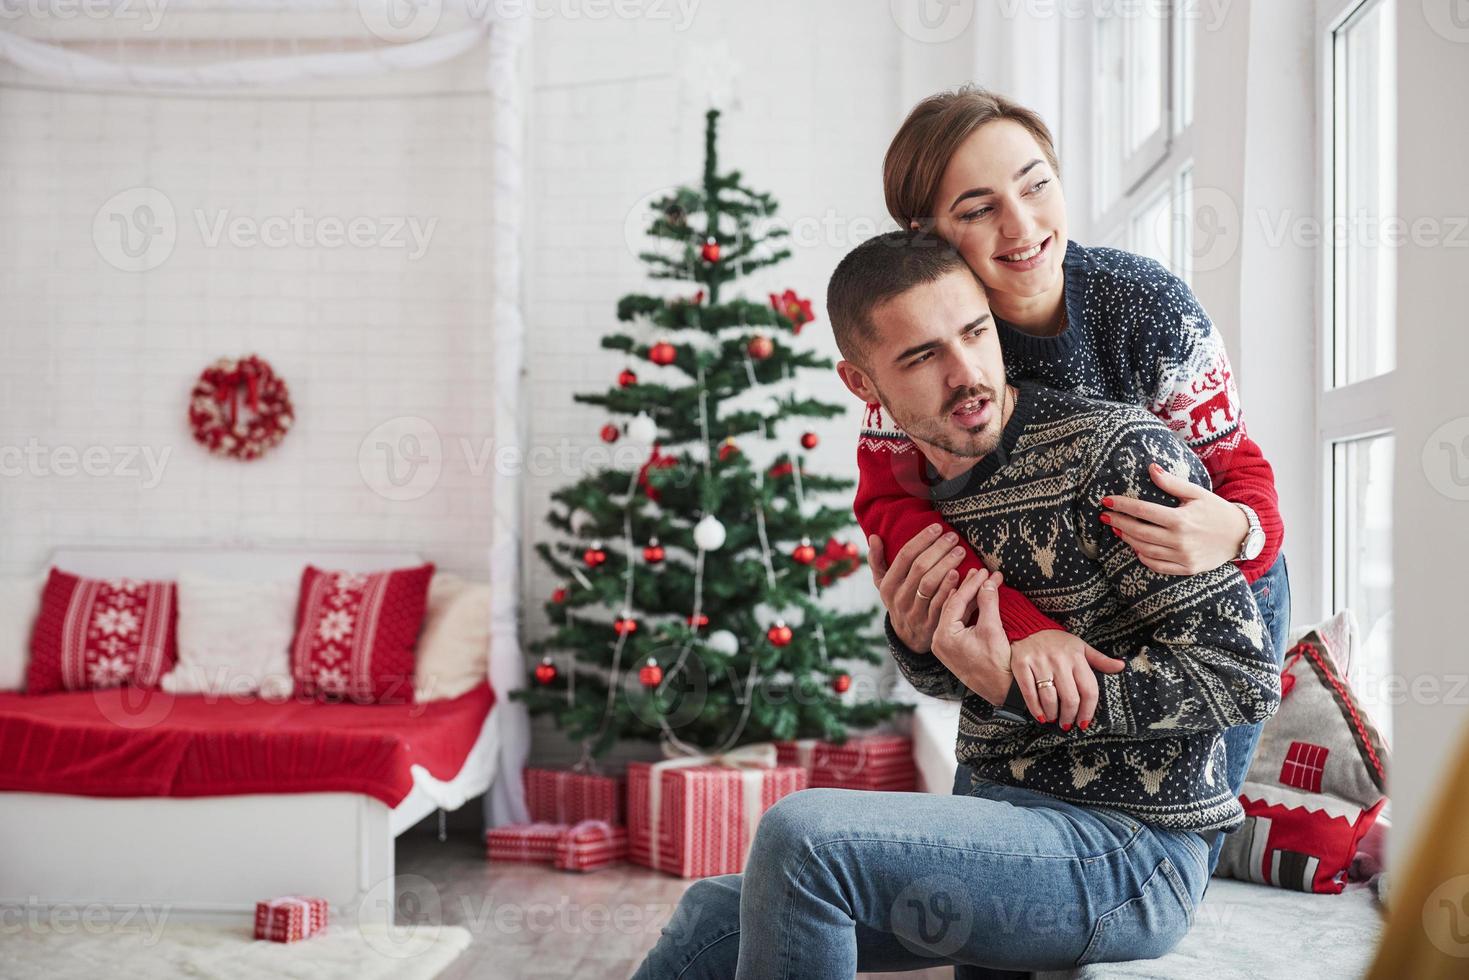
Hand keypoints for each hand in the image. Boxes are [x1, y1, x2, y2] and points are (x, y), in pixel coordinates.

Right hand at [867, 524, 967, 652]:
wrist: (908, 638)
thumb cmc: (899, 600)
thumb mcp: (884, 584)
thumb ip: (877, 561)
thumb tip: (874, 536)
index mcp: (887, 585)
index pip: (904, 556)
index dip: (922, 539)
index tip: (938, 527)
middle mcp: (899, 598)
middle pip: (920, 568)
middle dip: (938, 549)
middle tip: (953, 537)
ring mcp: (915, 612)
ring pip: (931, 584)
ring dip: (947, 565)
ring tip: (961, 551)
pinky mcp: (931, 624)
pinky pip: (942, 603)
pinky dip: (953, 587)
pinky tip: (964, 574)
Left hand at [930, 567, 1014, 705]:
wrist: (1004, 691)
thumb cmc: (998, 664)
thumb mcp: (993, 629)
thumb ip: (988, 602)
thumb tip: (988, 580)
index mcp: (943, 637)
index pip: (955, 602)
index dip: (971, 584)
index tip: (983, 571)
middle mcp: (939, 642)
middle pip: (952, 606)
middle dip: (969, 588)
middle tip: (982, 571)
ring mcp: (944, 646)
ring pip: (955, 614)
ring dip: (968, 598)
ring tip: (981, 580)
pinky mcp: (953, 649)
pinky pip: (957, 623)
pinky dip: (968, 610)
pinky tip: (976, 597)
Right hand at [1008, 630, 1126, 729]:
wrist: (1028, 627)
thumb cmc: (1057, 641)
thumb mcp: (1081, 647)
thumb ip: (1100, 660)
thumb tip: (1121, 666)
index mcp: (1077, 658)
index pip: (1089, 691)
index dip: (1088, 711)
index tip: (1084, 722)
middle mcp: (1060, 661)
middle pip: (1070, 698)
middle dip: (1069, 717)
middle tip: (1067, 724)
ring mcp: (1040, 663)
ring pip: (1049, 698)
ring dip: (1052, 714)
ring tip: (1053, 719)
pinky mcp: (1022, 665)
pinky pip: (1029, 692)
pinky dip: (1035, 708)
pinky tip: (1039, 715)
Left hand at [1099, 462, 1248, 574]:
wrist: (1241, 536)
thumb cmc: (1217, 510)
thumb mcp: (1197, 493)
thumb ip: (1172, 483)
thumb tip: (1151, 468)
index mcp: (1180, 519)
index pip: (1143, 511)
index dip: (1122, 506)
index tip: (1106, 501)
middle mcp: (1179, 540)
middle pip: (1139, 532)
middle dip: (1118, 522)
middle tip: (1104, 516)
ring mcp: (1182, 556)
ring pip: (1144, 549)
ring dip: (1127, 539)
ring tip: (1117, 528)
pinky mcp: (1186, 568)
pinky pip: (1157, 565)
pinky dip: (1143, 557)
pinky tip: (1136, 547)